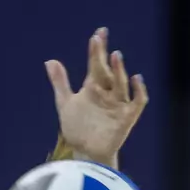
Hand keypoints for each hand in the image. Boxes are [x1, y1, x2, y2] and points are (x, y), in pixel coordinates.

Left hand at [46, 28, 148, 167]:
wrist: (85, 154)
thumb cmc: (77, 129)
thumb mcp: (65, 103)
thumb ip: (60, 82)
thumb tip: (50, 60)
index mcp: (94, 87)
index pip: (96, 64)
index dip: (97, 50)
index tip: (97, 35)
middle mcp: (107, 93)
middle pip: (108, 70)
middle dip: (105, 55)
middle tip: (101, 40)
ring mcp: (117, 104)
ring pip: (121, 83)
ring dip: (119, 70)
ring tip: (114, 56)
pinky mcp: (126, 117)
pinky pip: (138, 102)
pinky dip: (139, 91)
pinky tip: (136, 79)